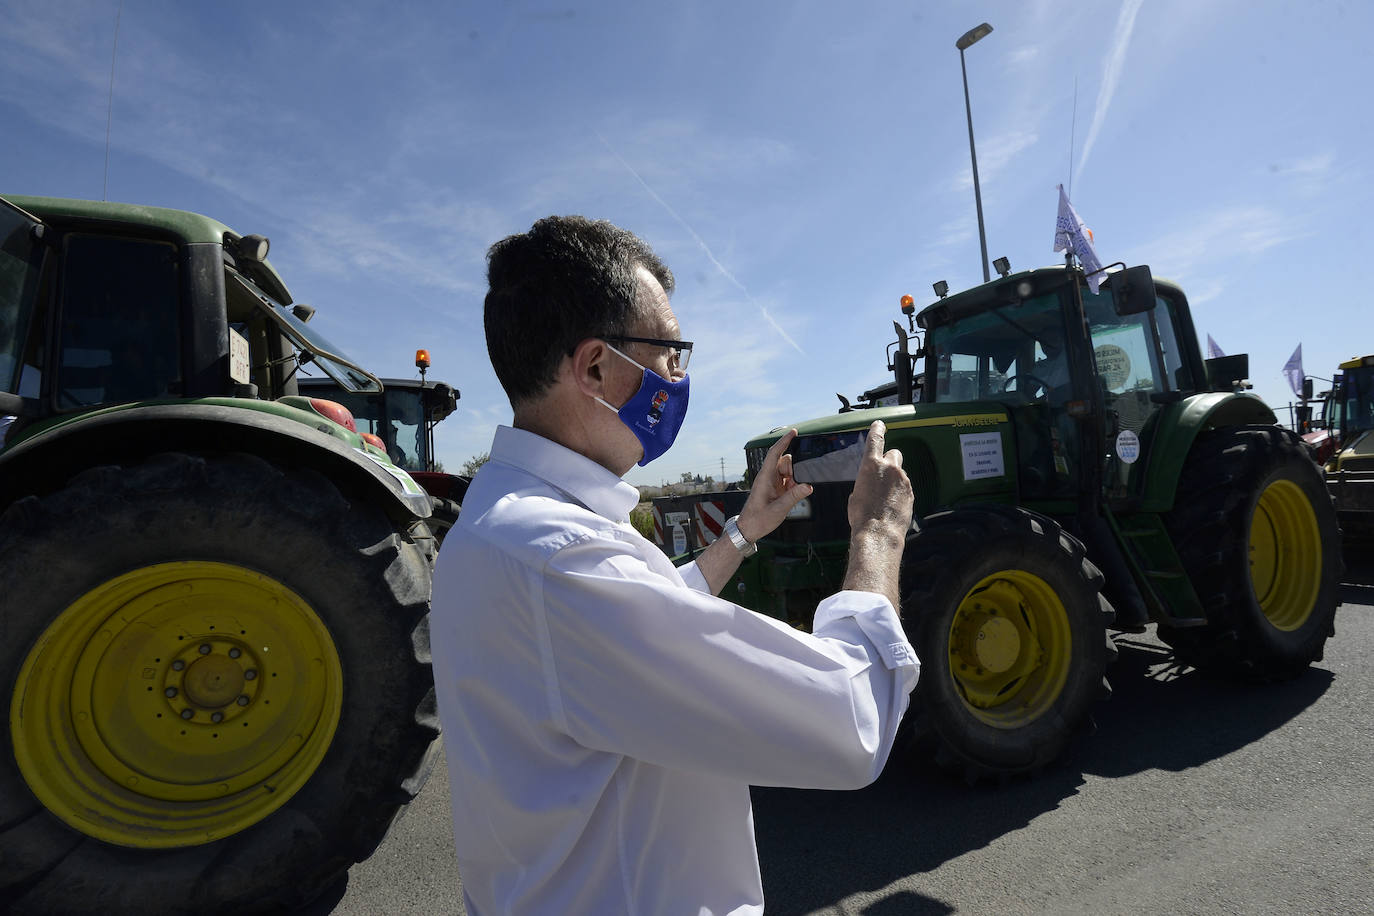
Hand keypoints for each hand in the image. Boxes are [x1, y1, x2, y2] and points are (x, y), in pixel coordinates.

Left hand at [736, 429, 812, 542]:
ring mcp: (771, 482)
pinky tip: (791, 496)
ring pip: (788, 471)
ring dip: (794, 479)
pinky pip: (788, 480)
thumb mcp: (779, 509)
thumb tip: (808, 486)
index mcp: (765, 477)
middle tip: (795, 485)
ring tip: (792, 494)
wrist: (749, 529)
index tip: (794, 431)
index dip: (784, 441)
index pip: (775, 453)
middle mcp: (768, 477)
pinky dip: (793, 486)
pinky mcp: (775, 488)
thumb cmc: (758, 519)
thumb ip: (794, 496)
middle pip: (785, 462)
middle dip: (794, 469)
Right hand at [841, 420, 912, 602]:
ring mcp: (903, 480)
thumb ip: (865, 483)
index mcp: (871, 465)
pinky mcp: (910, 493)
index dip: (878, 430)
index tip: (880, 424)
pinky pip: (904, 488)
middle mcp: (890, 468)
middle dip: (889, 461)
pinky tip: (890, 506)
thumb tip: (870, 487)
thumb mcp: (856, 495)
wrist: (878, 533)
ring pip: (900, 474)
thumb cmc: (861, 516)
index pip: (876, 439)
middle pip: (894, 454)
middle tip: (883, 473)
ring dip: (894, 481)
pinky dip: (899, 493)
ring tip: (884, 499)